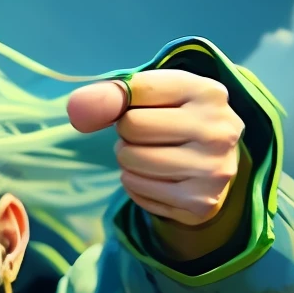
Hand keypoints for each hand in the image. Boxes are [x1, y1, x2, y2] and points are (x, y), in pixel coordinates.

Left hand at [66, 69, 243, 225]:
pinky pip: (138, 191)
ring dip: (127, 160)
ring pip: (131, 161)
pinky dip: (134, 184)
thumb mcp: (154, 96)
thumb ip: (112, 93)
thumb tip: (76, 108)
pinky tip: (153, 178)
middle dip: (126, 133)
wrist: (216, 165)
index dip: (123, 101)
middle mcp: (217, 130)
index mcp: (208, 92)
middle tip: (144, 137)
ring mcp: (211, 170)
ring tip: (147, 156)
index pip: (138, 89)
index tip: (132, 108)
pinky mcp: (199, 203)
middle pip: (132, 127)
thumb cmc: (178, 120)